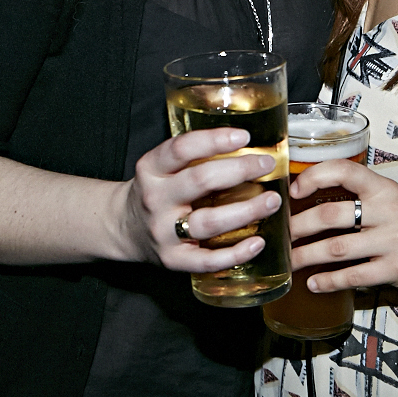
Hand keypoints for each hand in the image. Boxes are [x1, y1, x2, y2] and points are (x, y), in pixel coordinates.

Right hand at [121, 128, 282, 273]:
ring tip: (272, 201)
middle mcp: (155, 199)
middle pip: (200, 181)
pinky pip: (207, 260)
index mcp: (151, 169)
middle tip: (266, 165)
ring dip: (246, 211)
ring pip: (208, 221)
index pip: (181, 149)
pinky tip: (258, 242)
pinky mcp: (173, 260)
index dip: (214, 140)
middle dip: (239, 170)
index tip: (244, 137)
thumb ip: (194, 156)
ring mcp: (163, 232)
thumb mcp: (162, 166)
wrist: (125, 227)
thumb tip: (248, 145)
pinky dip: (235, 253)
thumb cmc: (156, 191)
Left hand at [288, 158, 397, 300]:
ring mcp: (395, 240)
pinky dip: (329, 281)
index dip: (314, 176)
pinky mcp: (397, 269)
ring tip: (290, 262)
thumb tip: (305, 200)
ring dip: (306, 257)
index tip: (293, 191)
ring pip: (337, 248)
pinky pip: (353, 276)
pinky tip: (314, 283)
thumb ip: (356, 197)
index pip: (344, 170)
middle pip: (331, 214)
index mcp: (383, 187)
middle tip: (281, 236)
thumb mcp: (388, 201)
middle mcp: (389, 210)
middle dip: (299, 227)